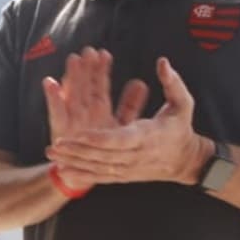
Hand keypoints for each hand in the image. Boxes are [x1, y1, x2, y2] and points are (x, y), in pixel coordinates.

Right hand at [44, 47, 147, 143]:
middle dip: (86, 67)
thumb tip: (141, 83)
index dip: (102, 70)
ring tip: (73, 59)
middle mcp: (83, 111)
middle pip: (84, 85)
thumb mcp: (120, 124)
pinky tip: (50, 83)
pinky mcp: (60, 129)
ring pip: (71, 93)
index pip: (100, 85)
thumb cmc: (103, 148)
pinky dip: (53, 98)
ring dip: (71, 76)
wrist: (83, 173)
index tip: (104, 53)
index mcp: (98, 109)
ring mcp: (71, 119)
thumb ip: (129, 105)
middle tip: (88, 50)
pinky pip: (56, 112)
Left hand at [47, 57, 207, 188]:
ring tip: (53, 155)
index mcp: (148, 136)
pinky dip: (82, 174)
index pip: (121, 139)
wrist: (186, 161)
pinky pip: (101, 176)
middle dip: (78, 150)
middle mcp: (136, 155)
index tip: (80, 134)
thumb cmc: (181, 128)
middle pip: (103, 155)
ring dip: (74, 162)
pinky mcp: (125, 176)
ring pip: (98, 167)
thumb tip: (162, 62)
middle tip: (55, 143)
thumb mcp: (183, 104)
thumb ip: (173, 83)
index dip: (99, 138)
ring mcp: (129, 168)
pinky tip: (64, 170)